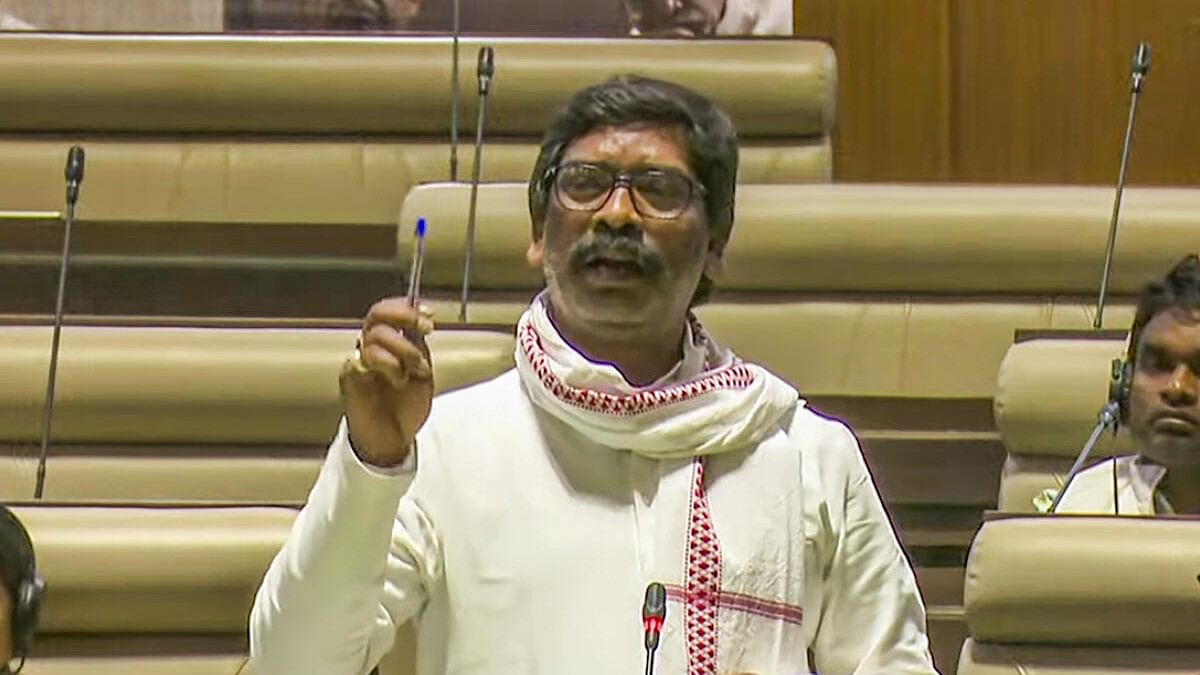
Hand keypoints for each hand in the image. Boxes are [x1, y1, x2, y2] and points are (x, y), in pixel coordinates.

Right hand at [339, 299, 434, 467]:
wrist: (392, 437)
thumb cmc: (406, 405)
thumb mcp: (421, 369)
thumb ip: (418, 344)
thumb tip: (423, 314)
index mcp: (387, 341)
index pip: (388, 311)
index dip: (406, 307)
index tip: (427, 313)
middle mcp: (370, 346)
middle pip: (377, 314)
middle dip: (403, 316)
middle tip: (423, 328)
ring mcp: (359, 359)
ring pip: (376, 335)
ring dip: (403, 349)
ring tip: (414, 371)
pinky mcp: (350, 375)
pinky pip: (366, 357)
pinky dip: (388, 364)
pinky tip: (398, 379)